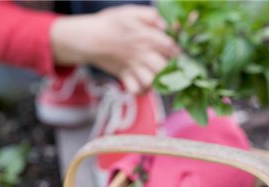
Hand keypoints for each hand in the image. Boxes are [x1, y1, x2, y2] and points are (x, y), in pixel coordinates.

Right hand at [50, 5, 177, 93]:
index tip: (179, 54)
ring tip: (157, 78)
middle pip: (164, 67)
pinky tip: (144, 86)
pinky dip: (141, 91)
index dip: (178, 52)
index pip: (171, 47)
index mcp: (147, 37)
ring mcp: (132, 67)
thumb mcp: (131, 12)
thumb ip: (150, 16)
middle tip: (171, 69)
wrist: (89, 38)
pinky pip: (135, 90)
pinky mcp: (124, 76)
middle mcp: (142, 54)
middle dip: (170, 70)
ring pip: (151, 81)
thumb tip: (165, 25)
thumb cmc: (110, 23)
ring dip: (156, 82)